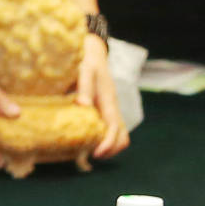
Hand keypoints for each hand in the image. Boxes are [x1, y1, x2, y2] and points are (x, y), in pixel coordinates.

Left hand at [76, 34, 129, 159]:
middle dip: (110, 150)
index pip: (115, 127)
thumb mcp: (84, 68)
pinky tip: (87, 138)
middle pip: (122, 136)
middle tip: (90, 155)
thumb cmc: (87, 58)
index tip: (96, 153)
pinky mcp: (105, 108)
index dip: (108, 144)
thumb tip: (82, 105)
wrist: (92, 49)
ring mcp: (110, 108)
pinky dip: (103, 138)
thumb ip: (84, 86)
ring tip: (88, 151)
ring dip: (108, 145)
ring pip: (118, 134)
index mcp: (108, 100)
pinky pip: (110, 128)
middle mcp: (112, 106)